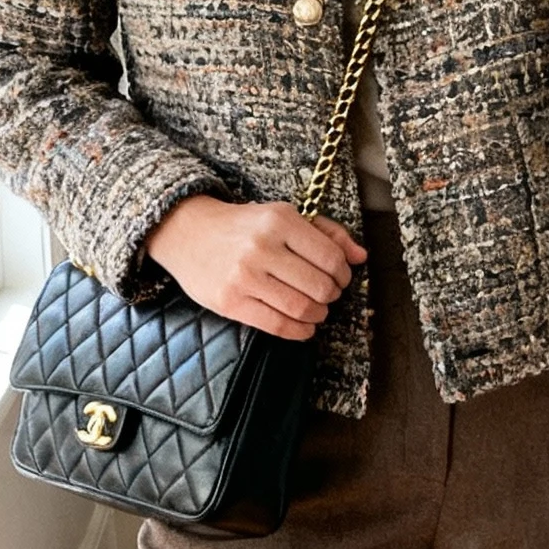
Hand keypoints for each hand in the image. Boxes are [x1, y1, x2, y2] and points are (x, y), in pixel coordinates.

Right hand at [143, 195, 366, 339]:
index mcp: (281, 220)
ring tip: (316, 311)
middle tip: (327, 296)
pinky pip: (277, 325)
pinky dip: (299, 331)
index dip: (343, 274)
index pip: (331, 257)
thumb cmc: (243, 226)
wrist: (188, 233)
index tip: (339, 278)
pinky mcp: (231, 301)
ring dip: (317, 315)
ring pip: (300, 308)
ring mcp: (245, 276)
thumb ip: (326, 232)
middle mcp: (263, 246)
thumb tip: (361, 256)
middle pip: (319, 285)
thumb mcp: (283, 217)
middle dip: (331, 296)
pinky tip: (303, 327)